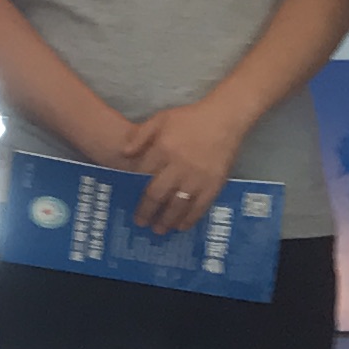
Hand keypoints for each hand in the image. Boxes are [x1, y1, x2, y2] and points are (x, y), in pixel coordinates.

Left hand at [130, 104, 247, 234]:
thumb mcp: (161, 118)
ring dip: (166, 220)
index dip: (134, 189)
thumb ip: (140, 135)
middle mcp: (179, 166)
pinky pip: (199, 207)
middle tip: (140, 223)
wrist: (224, 119)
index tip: (128, 200)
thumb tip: (123, 153)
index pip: (143, 175)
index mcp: (164, 149)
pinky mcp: (214, 185)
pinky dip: (189, 219)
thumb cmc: (190, 118)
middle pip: (157, 194)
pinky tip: (181, 226)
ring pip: (177, 205)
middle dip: (147, 211)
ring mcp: (197, 177)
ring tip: (158, 230)